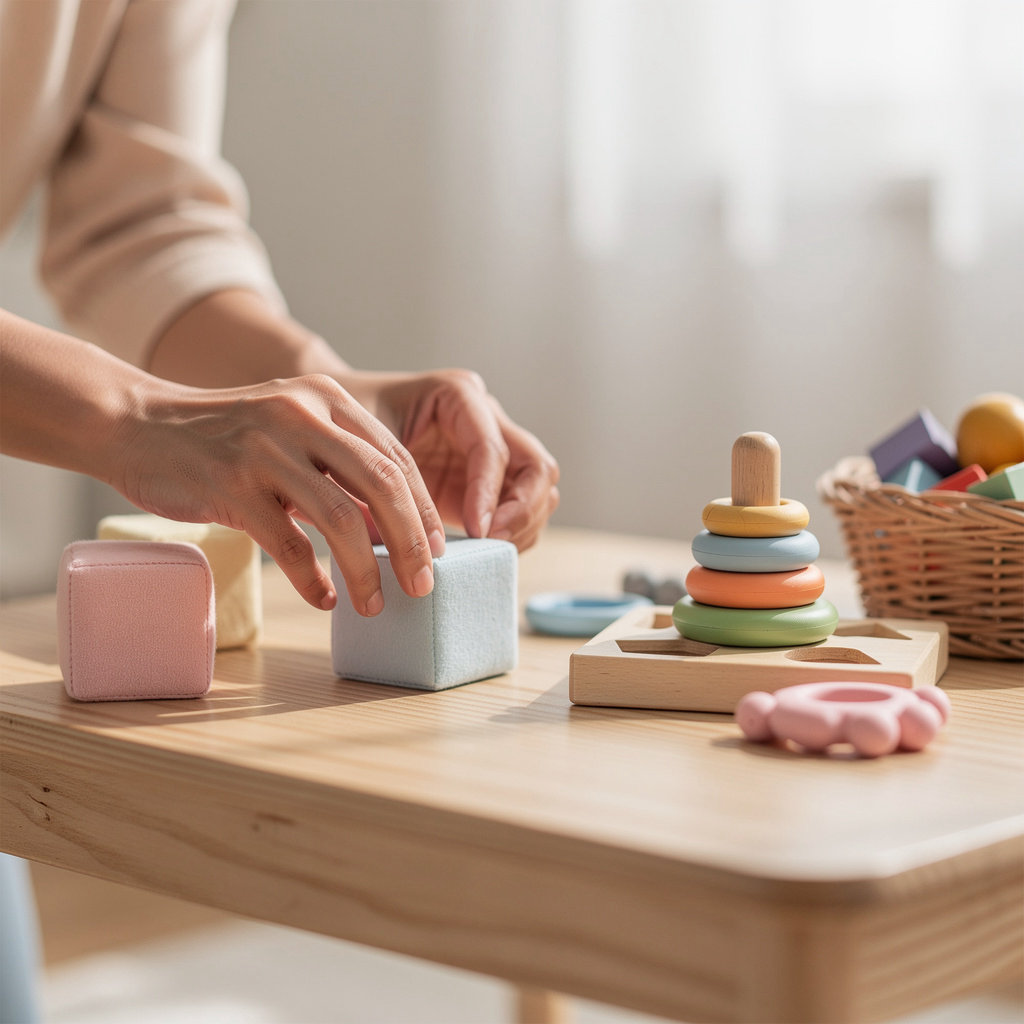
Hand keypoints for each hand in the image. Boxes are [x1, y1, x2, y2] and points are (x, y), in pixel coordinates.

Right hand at [111, 374, 446, 613]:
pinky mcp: (229, 486)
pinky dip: (312, 578)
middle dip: (412, 542)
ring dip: (366, 569)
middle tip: (423, 585)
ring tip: (375, 604)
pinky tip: (325, 599)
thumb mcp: (290, 428)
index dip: (423, 509)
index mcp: (326, 399)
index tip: (438, 550)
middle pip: (382, 485)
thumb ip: (339, 465)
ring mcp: (265, 449)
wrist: (137, 424)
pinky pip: (287, 543)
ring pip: (340, 518)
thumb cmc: (225, 436)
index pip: (396, 457)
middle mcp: (302, 416)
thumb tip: (392, 527)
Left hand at [342, 369, 559, 549]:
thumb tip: (400, 542)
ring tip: (487, 554)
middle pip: (536, 467)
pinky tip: (482, 555)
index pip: (492, 447)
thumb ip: (384, 479)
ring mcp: (491, 453)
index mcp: (459, 395)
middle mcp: (486, 419)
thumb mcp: (359, 442)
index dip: (489, 492)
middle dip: (522, 510)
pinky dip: (511, 536)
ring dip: (522, 527)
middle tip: (491, 543)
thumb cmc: (341, 424)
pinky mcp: (486, 485)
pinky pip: (520, 513)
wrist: (331, 423)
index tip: (475, 530)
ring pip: (539, 492)